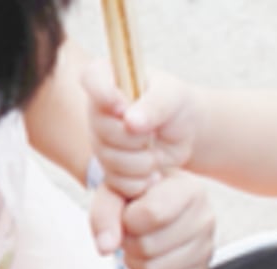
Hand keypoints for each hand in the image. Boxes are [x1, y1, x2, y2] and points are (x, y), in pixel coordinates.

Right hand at [82, 60, 201, 197]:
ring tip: (156, 155)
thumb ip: (154, 105)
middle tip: (154, 134)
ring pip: (109, 160)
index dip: (104, 95)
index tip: (125, 109)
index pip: (91, 77)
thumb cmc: (174, 104)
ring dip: (141, 163)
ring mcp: (100, 140)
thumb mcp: (172, 96)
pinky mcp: (109, 167)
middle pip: (102, 130)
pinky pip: (116, 181)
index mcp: (108, 78)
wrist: (184, 133)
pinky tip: (154, 174)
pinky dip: (140, 182)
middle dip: (135, 138)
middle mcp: (97, 109)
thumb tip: (130, 122)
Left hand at [90, 170, 214, 268]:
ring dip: (136, 265)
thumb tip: (106, 246)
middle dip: (129, 244)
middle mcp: (204, 219)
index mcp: (188, 190)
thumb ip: (105, 213)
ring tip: (140, 250)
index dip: (127, 220)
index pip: (152, 214)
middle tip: (132, 234)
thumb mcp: (116, 192)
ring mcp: (205, 249)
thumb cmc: (141, 197)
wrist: (161, 204)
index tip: (128, 215)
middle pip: (149, 247)